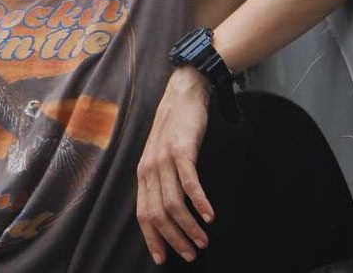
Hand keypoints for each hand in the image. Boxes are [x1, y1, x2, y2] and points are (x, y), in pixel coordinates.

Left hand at [136, 67, 215, 264]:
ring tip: (203, 240)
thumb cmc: (174, 129)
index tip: (163, 258)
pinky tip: (209, 215)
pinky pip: (189, 182)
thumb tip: (166, 211)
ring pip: (173, 202)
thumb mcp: (160, 157)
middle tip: (190, 254)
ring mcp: (165, 158)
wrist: (182, 95)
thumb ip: (160, 182)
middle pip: (157, 213)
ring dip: (189, 226)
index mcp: (143, 174)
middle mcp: (149, 168)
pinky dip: (199, 202)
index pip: (143, 214)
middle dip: (173, 238)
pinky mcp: (182, 149)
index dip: (152, 238)